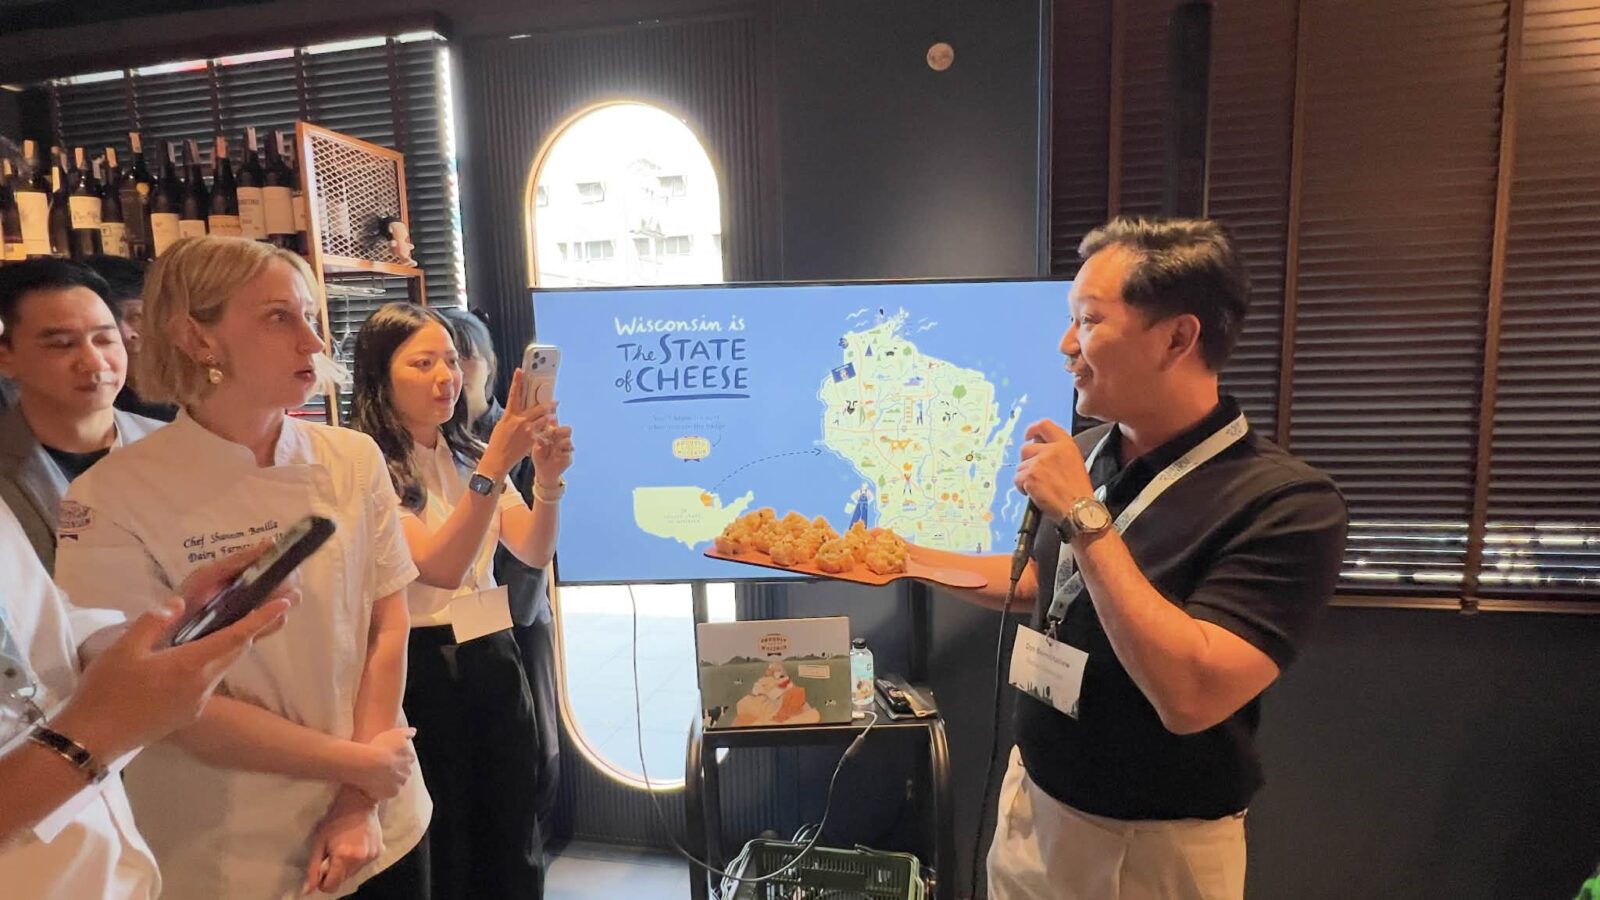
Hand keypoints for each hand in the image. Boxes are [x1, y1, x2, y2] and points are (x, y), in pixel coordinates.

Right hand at [54, 542, 297, 761]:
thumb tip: (178, 603)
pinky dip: (209, 666)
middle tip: (264, 609)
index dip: (262, 618)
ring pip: (221, 668)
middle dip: (251, 630)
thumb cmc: (106, 691)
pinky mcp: (188, 714)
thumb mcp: (123, 649)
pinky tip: (193, 660)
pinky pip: (206, 684)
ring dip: (229, 648)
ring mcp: (197, 703)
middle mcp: (202, 685)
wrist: (93, 739)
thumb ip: (153, 622)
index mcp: (190, 664)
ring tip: (229, 628)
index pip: (237, 636)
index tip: (286, 603)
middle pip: (235, 652)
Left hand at [303, 791, 383, 894]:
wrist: (360, 801)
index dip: (323, 882)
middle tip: (332, 854)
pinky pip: (363, 865)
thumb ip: (313, 868)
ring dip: (346, 866)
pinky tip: (356, 845)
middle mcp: (360, 860)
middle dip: (335, 872)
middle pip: (343, 880)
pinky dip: (357, 860)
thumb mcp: (319, 842)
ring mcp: (371, 856)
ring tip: (345, 847)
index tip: (321, 869)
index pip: (332, 886)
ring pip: (353, 873)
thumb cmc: (335, 819)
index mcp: (343, 857)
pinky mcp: (379, 852)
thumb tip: (307, 891)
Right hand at [346, 726, 416, 801]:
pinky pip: (387, 793)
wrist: (370, 765)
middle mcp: (407, 771)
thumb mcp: (395, 733)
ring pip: (396, 783)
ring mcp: (399, 783)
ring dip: (389, 781)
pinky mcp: (391, 793)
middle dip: (396, 771)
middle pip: (404, 772)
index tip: (390, 757)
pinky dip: (381, 791)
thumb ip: (406, 733)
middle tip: (382, 768)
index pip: (408, 758)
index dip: (398, 758)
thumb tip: (413, 732)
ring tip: (375, 778)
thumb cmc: (381, 747)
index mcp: (409, 757)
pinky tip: (371, 786)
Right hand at [479, 369, 549, 479]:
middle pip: (537, 408)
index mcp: (509, 415)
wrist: (498, 458)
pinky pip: (543, 433)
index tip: (521, 371)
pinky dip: (547, 432)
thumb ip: (511, 418)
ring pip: (544, 419)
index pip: (513, 394)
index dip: (517, 381)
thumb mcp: (501, 426)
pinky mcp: (532, 439)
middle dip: (548, 405)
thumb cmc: (497, 443)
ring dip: (550, 417)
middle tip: (556, 402)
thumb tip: (517, 412)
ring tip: (554, 416)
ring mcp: (526, 430)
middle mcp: (519, 420)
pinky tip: (550, 432)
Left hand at [532, 423, 573, 483]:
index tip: (546, 428)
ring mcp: (567, 448)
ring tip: (551, 450)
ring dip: (558, 445)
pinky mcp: (569, 458)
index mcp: (555, 434)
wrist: (544, 471)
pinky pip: (567, 454)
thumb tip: (543, 426)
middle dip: (559, 432)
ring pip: (568, 441)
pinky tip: (553, 458)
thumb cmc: (540, 456)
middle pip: (568, 429)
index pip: (558, 423)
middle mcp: (562, 440)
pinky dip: (559, 455)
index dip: (553, 423)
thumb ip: (542, 436)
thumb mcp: (537, 446)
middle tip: (551, 437)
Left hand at [1013, 419, 1095, 521]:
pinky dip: (1022, 488)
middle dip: (1026, 461)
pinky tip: (1035, 494)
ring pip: (1020, 466)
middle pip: (1026, 448)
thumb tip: (1039, 446)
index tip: (1028, 436)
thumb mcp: (1074, 461)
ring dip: (1026, 477)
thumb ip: (1058, 450)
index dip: (1032, 430)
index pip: (1044, 425)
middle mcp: (1052, 450)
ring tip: (1040, 487)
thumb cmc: (1078, 490)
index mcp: (1065, 444)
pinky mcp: (1030, 476)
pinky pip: (1017, 479)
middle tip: (1035, 473)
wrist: (1079, 509)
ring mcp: (1039, 462)